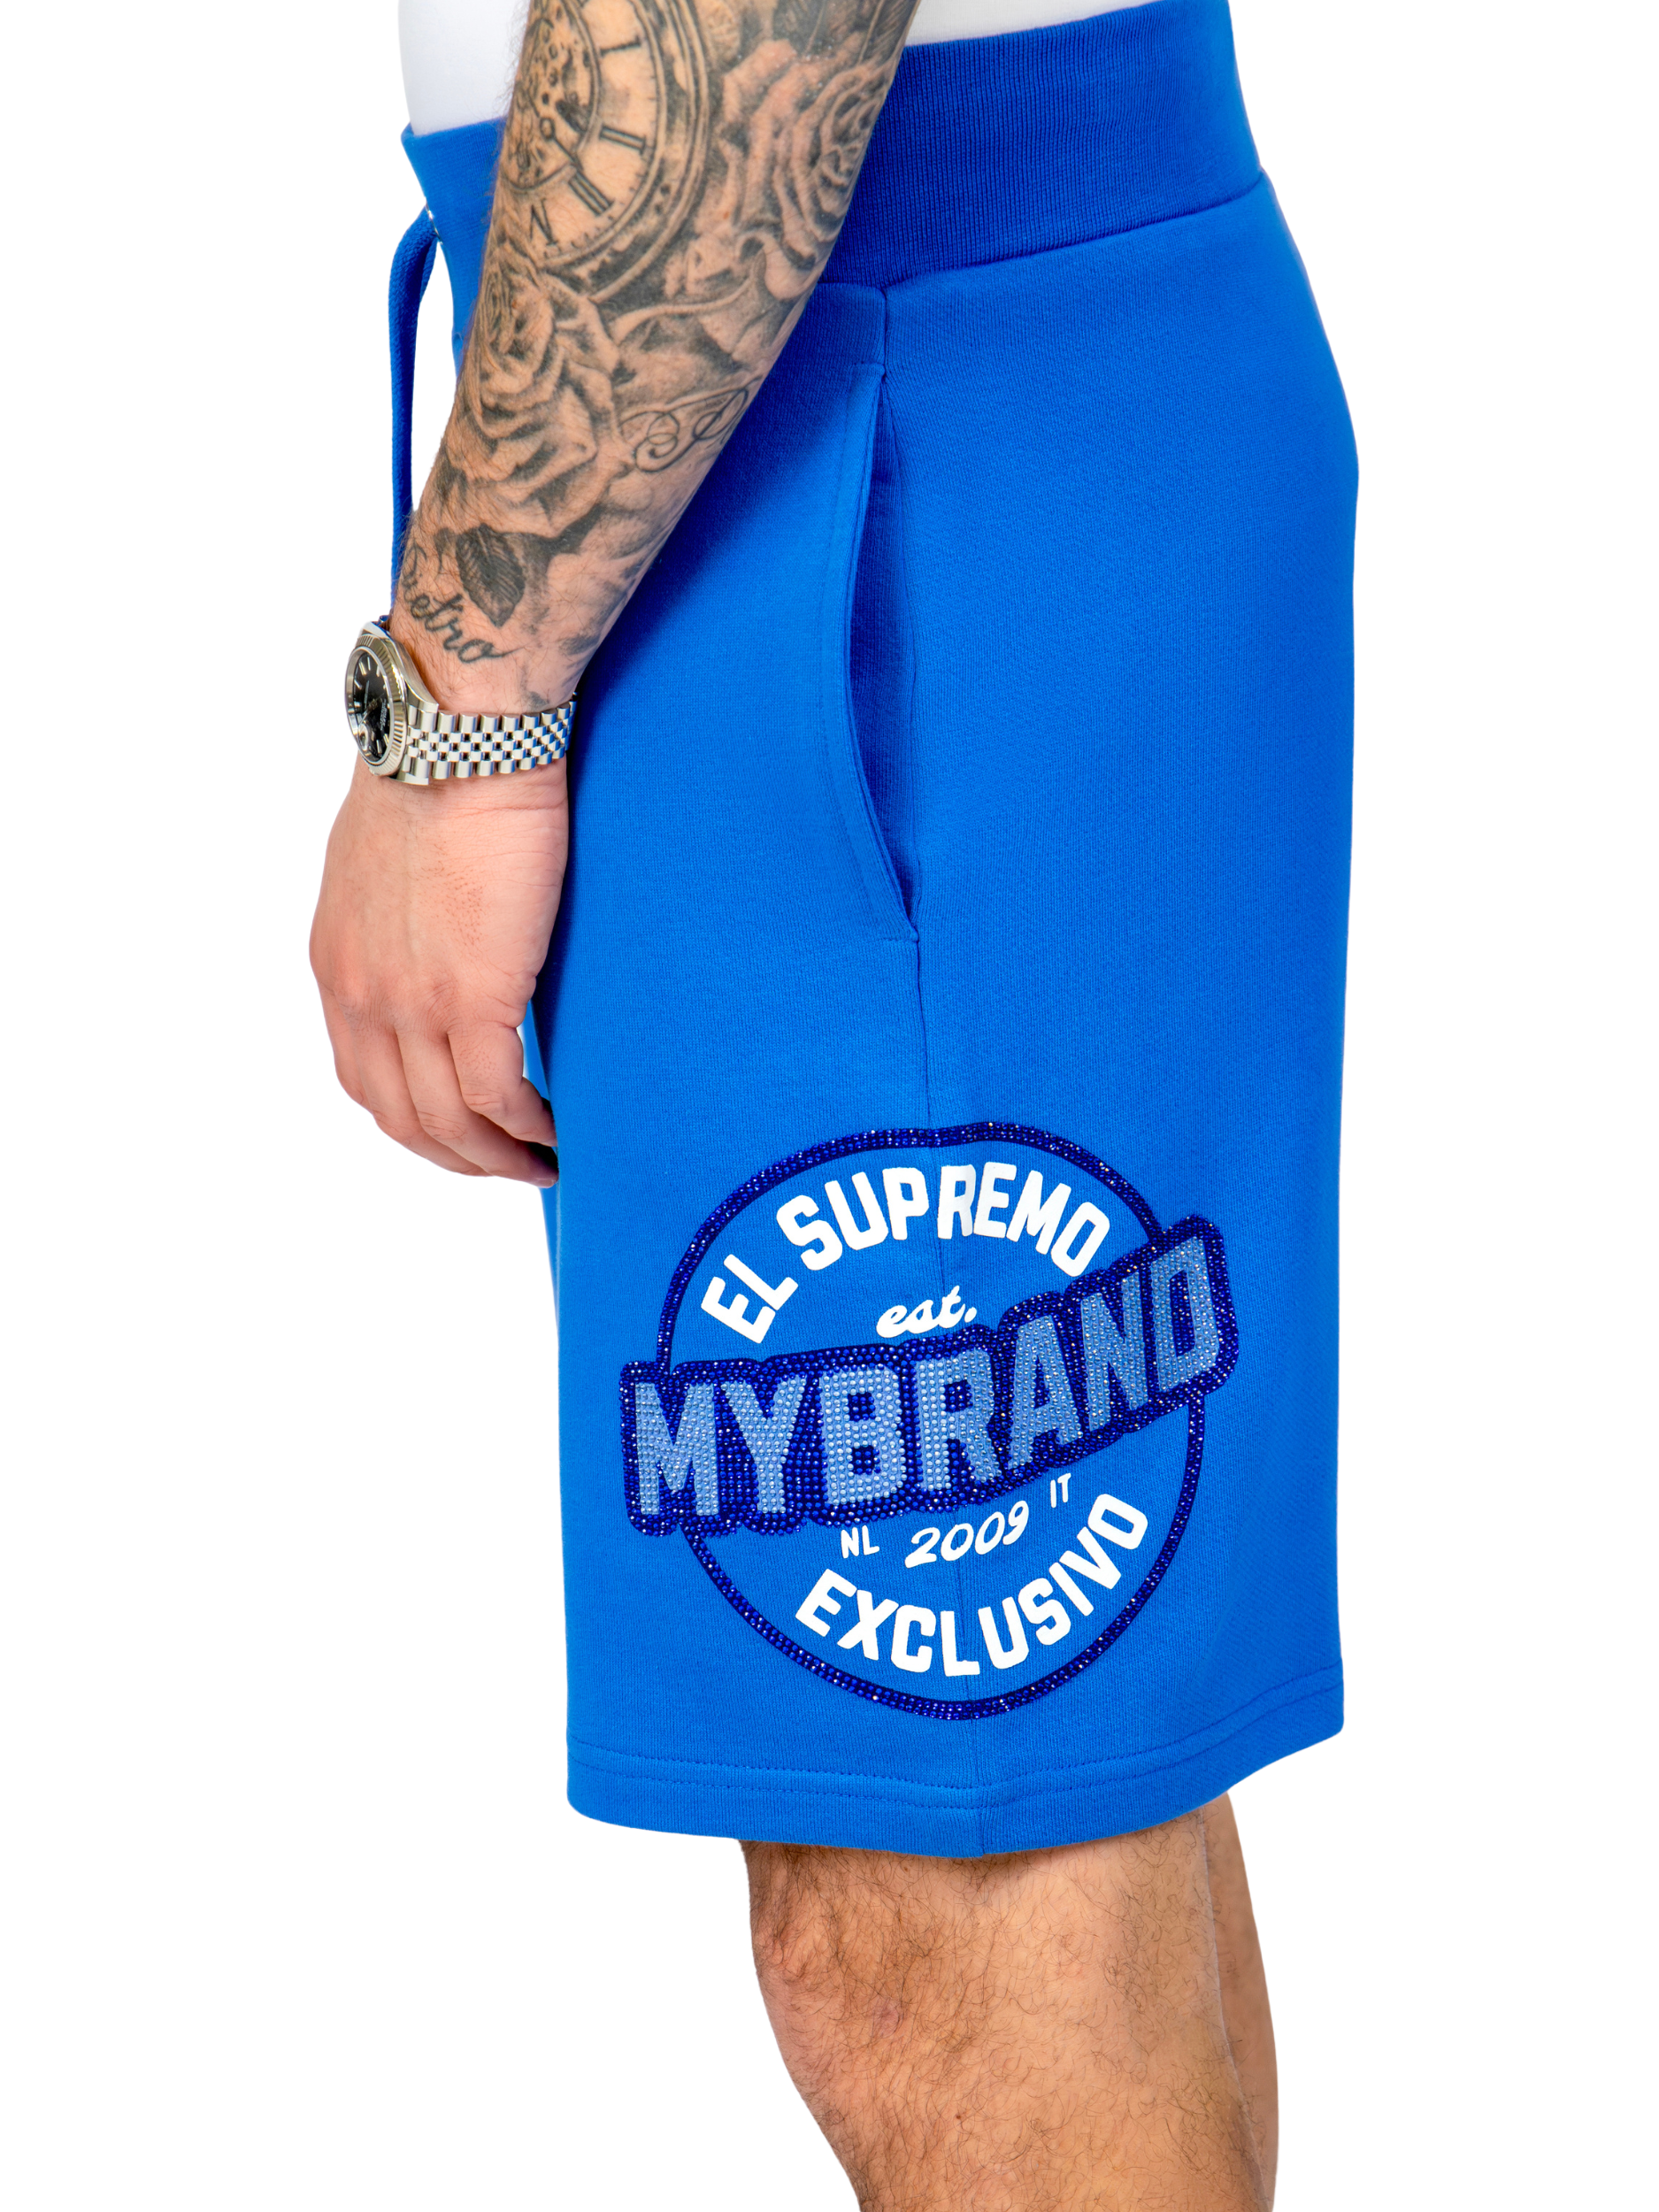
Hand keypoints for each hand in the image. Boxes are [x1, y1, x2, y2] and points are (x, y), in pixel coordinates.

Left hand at [310, 755, 566, 1185]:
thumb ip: (400, 917)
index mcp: (338, 963)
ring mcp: (411, 1003)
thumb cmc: (443, 767)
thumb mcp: (388, 859)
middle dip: (458, 1157)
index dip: (417, 1120)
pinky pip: (498, 1096)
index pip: (364, 1078)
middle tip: (510, 1163)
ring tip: (544, 1161)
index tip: (465, 1129)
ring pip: (448, 1122)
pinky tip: (558, 1129)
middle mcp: (360, 994)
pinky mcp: (473, 997)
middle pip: (402, 1118)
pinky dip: (528, 1127)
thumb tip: (442, 936)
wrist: (460, 734)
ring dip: (497, 1157)